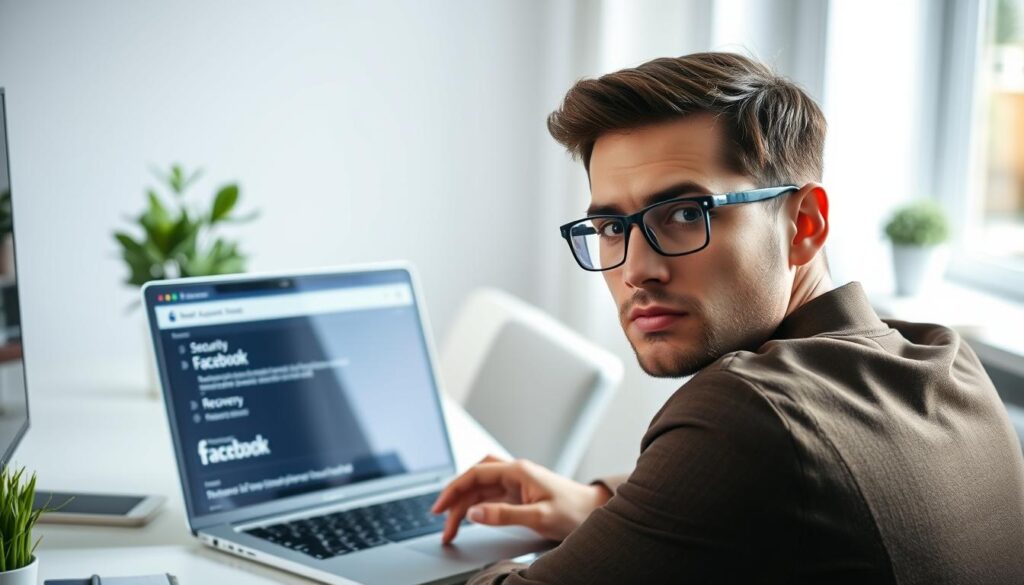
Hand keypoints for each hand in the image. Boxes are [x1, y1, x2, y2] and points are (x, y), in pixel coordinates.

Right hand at [431, 454, 611, 543]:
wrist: (597, 511)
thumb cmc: (574, 510)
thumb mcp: (539, 515)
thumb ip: (505, 514)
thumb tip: (474, 513)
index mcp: (518, 471)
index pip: (476, 474)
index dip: (454, 489)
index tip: (439, 507)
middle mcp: (515, 473)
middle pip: (475, 479)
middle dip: (455, 497)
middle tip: (440, 519)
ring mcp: (517, 484)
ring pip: (481, 489)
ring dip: (464, 504)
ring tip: (451, 527)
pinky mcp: (521, 495)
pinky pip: (491, 496)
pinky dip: (477, 506)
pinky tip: (470, 518)